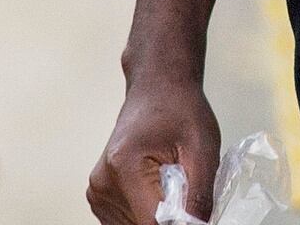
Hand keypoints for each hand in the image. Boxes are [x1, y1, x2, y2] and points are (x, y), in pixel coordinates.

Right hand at [87, 67, 218, 224]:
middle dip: (170, 218)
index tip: (195, 215)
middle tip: (185, 191)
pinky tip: (158, 189)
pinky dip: (146, 213)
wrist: (158, 88)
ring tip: (171, 184)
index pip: (152, 223)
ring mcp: (97, 190)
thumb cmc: (179, 108)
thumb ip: (199, 196)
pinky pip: (125, 221)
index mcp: (124, 167)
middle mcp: (103, 182)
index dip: (180, 223)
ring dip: (157, 216)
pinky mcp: (98, 195)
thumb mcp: (202, 150)